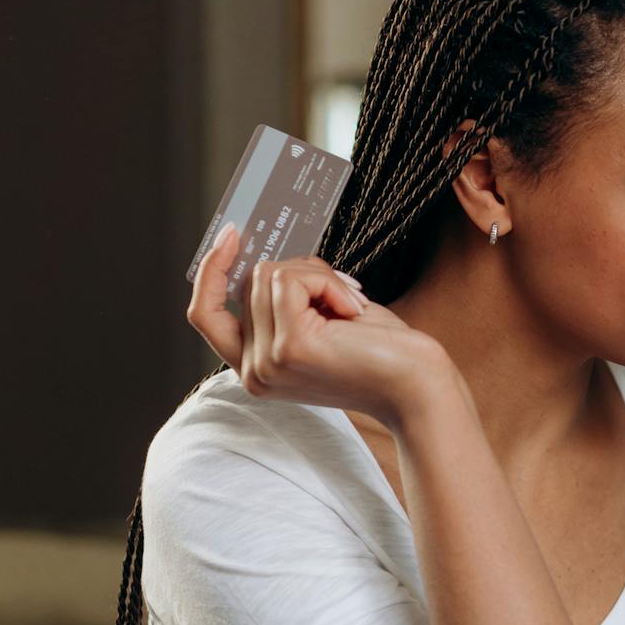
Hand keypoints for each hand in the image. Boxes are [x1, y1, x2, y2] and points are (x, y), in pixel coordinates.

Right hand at [186, 221, 448, 428]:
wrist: (420, 389)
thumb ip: (287, 297)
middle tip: (345, 294)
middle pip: (250, 281)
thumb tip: (269, 255)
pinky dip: (327, 281)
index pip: (205, 314)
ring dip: (320, 275)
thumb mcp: (322, 319)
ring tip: (352, 305)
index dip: (210, 271)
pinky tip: (354, 309)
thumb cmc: (383, 354)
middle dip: (302, 272)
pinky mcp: (290, 348)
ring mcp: (267, 362)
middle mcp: (253, 371)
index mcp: (257, 367)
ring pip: (271, 274)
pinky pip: (291, 280)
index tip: (230, 234)